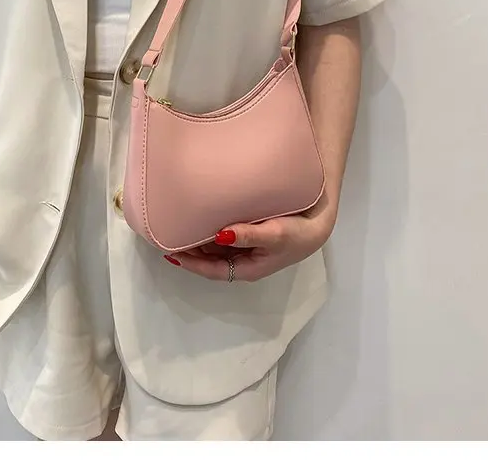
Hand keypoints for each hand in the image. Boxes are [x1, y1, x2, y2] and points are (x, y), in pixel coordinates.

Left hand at [165, 201, 335, 281]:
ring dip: (199, 240)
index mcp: (247, 268)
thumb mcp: (274, 234)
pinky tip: (202, 217)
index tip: (171, 253)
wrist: (320, 223)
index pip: (211, 270)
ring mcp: (247, 249)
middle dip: (190, 251)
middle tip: (168, 235)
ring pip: (216, 248)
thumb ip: (248, 235)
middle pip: (210, 259)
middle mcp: (244, 260)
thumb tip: (220, 235)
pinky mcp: (251, 236)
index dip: (191, 263)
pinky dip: (211, 230)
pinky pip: (225, 236)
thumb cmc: (298, 232)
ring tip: (179, 225)